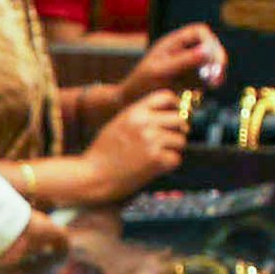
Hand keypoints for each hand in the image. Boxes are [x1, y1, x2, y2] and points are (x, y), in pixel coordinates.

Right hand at [71, 86, 195, 205]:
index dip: (175, 105)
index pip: (165, 96)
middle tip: (169, 142)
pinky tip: (154, 168)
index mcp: (134, 112)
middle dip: (177, 131)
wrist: (93, 177)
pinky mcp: (155, 159)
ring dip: (173, 150)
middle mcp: (144, 123)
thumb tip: (167, 114)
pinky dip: (168, 166)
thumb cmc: (103, 154)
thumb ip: (140, 116)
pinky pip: (176, 159)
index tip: (175, 115)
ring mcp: (151, 141)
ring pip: (180, 141)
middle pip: (179, 119)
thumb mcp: (118, 124)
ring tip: (156, 157)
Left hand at [119, 24, 226, 102]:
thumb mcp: (161, 71)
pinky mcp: (191, 79)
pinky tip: (210, 88)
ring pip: (211, 62)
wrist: (131, 102)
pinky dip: (211, 82)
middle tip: (218, 75)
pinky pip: (208, 77)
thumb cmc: (141, 83)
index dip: (210, 42)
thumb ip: (184, 60)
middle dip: (217, 59)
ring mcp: (188, 64)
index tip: (212, 58)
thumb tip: (207, 51)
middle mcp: (183, 50)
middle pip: (210, 46)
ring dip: (217, 71)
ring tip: (214, 84)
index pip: (200, 32)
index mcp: (173, 41)